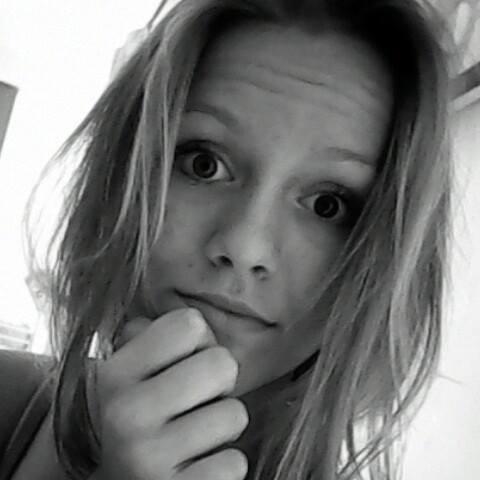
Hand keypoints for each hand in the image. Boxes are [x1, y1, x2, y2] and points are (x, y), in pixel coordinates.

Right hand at [91, 308, 249, 479]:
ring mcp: (149, 458)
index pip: (190, 323)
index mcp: (115, 373)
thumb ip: (150, 339)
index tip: (185, 362)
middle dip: (218, 381)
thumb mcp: (124, 374)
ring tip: (194, 433)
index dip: (198, 341)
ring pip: (235, 414)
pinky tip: (196, 463)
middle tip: (197, 399)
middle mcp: (127, 413)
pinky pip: (235, 463)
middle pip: (222, 363)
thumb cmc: (131, 418)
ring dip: (221, 424)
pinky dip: (224, 463)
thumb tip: (194, 323)